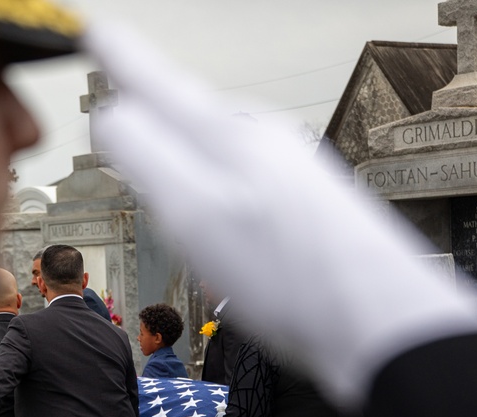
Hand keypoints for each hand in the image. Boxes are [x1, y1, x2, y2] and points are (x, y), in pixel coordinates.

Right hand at [82, 23, 476, 409]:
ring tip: (164, 180)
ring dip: (183, 163)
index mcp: (229, 133)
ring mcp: (287, 170)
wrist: (382, 324)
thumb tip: (110, 115)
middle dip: (148, 117)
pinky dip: (216, 195)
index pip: (155, 81)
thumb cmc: (288, 275)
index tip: (94, 32)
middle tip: (117, 112)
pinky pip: (242, 183)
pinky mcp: (303, 206)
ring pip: (214, 152)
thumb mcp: (193, 210)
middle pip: (185, 115)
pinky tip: (221, 228)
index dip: (118, 58)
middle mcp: (262, 140)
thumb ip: (143, 152)